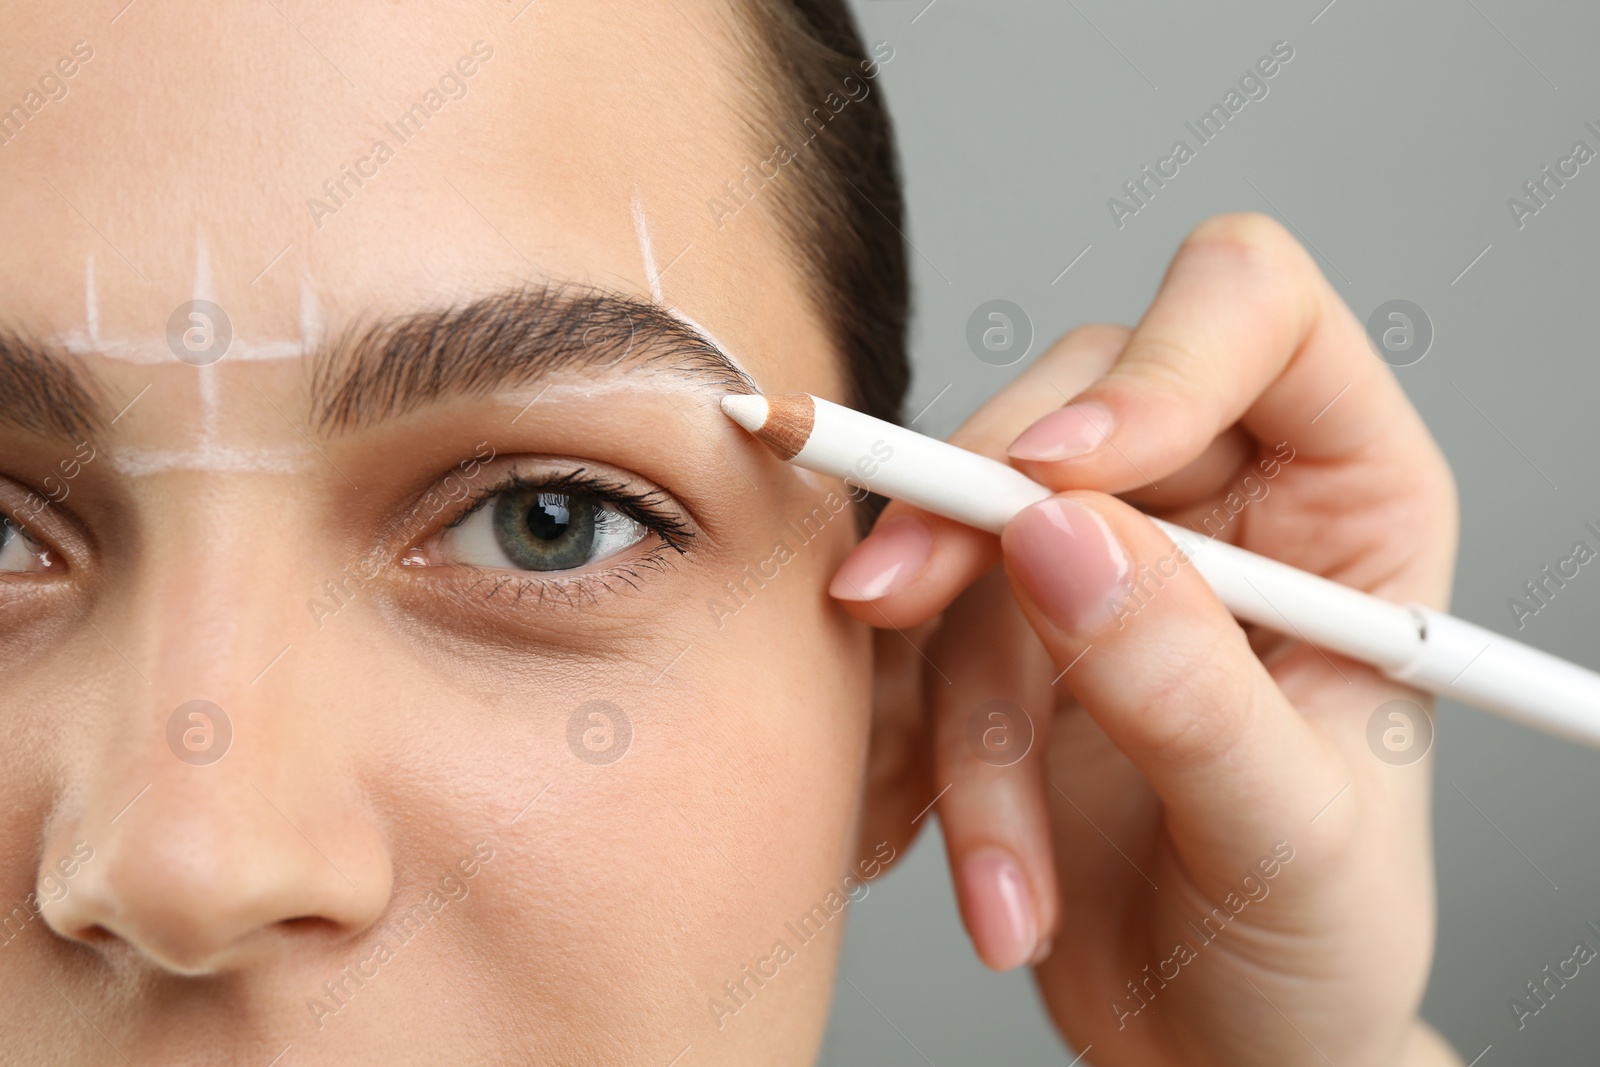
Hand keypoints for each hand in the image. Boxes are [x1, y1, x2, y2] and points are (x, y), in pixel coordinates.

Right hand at [840, 214, 1461, 1065]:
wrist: (1221, 1048)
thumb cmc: (1314, 944)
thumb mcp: (1287, 830)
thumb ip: (1182, 680)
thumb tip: (1057, 531)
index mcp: (1346, 496)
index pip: (1248, 315)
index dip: (1146, 368)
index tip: (1049, 478)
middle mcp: (1218, 500)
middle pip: (1058, 409)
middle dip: (968, 527)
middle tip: (893, 615)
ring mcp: (1100, 563)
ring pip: (964, 543)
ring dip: (951, 713)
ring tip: (1002, 873)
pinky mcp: (1006, 637)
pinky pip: (911, 635)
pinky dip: (901, 740)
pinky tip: (925, 840)